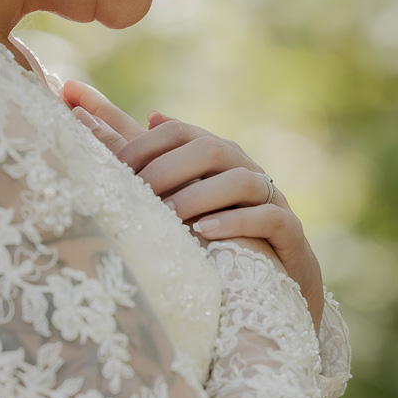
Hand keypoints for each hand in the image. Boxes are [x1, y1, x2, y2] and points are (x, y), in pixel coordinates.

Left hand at [61, 80, 324, 329]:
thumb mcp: (177, 200)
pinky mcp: (290, 234)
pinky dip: (236, 221)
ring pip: (241, 179)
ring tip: (169, 216)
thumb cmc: (218, 236)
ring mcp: (270, 199)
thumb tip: (107, 113)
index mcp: (215, 158)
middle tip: (137, 193)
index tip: (113, 165)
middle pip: (209, 148)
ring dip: (200, 195)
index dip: (143, 144)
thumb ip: (141, 159)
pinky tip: (206, 232)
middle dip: (169, 169)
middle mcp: (243, 170)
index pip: (178, 132)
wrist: (277, 284)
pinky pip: (269, 217)